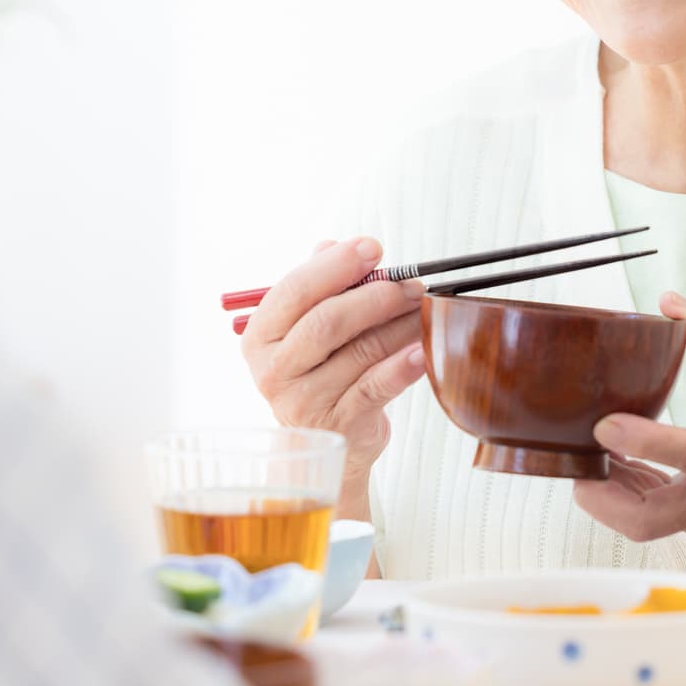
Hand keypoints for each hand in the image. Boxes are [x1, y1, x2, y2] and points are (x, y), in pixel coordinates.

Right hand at [241, 237, 425, 490]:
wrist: (327, 440)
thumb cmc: (321, 371)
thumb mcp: (309, 328)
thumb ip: (319, 287)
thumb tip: (332, 245)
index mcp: (260, 337)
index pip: (294, 290)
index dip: (336, 265)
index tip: (373, 247)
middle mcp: (274, 370)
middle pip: (327, 321)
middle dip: (376, 295)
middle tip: (411, 284)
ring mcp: (304, 401)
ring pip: (360, 351)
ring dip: (400, 324)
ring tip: (425, 309)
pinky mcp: (339, 424)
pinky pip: (378, 386)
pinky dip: (404, 365)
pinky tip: (423, 349)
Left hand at [573, 292, 685, 544]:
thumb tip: (671, 301)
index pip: (684, 452)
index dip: (639, 440)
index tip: (605, 425)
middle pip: (645, 519)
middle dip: (601, 496)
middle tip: (579, 465)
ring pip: (647, 524)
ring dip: (614, 494)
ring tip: (597, 456)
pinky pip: (662, 520)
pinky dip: (636, 497)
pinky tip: (625, 466)